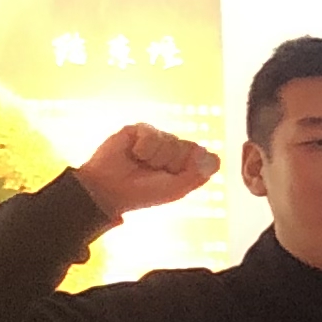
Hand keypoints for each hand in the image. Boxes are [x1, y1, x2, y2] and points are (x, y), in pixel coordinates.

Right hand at [72, 123, 219, 216]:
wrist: (110, 190)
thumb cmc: (144, 192)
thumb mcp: (177, 189)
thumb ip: (199, 174)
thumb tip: (212, 155)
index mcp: (188, 163)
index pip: (207, 156)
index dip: (191, 169)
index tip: (174, 179)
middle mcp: (176, 148)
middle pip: (192, 147)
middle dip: (173, 164)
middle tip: (154, 172)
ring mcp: (159, 138)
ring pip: (172, 140)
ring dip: (156, 158)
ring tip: (141, 163)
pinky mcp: (140, 130)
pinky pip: (153, 133)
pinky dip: (144, 148)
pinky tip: (134, 154)